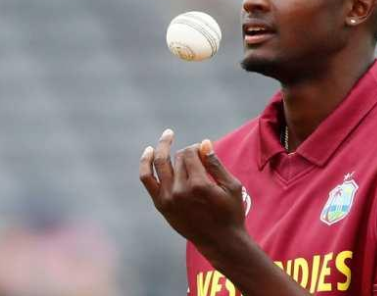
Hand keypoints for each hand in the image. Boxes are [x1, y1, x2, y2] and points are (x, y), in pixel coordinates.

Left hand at [139, 129, 245, 251]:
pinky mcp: (161, 204)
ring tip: (168, 135)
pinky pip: (147, 178)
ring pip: (161, 163)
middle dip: (189, 153)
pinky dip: (145, 162)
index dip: (198, 148)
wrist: (220, 241)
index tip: (205, 152)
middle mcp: (180, 191)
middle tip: (198, 159)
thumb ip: (215, 164)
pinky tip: (149, 151)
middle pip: (179, 157)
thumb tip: (203, 143)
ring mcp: (168, 198)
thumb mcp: (231, 186)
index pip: (191, 152)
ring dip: (163, 147)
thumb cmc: (231, 212)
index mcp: (200, 185)